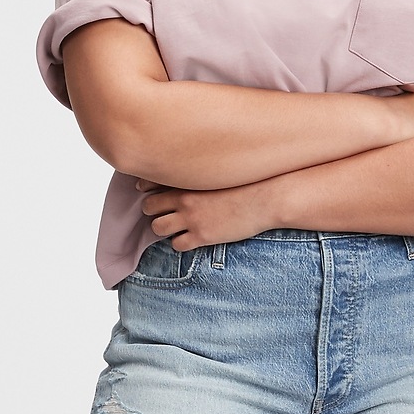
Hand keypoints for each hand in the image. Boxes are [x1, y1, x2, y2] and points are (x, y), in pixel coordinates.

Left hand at [136, 175, 282, 249]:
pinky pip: (176, 245)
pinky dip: (180, 243)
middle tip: (163, 211)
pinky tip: (190, 238)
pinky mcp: (201, 236)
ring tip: (175, 227)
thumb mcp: (221, 169)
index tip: (148, 189)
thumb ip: (203, 169)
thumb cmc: (249, 181)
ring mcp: (191, 218)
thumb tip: (195, 168)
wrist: (267, 198)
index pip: (152, 181)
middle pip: (148, 206)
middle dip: (153, 210)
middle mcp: (184, 198)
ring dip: (163, 228)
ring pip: (157, 227)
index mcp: (188, 178)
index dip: (146, 186)